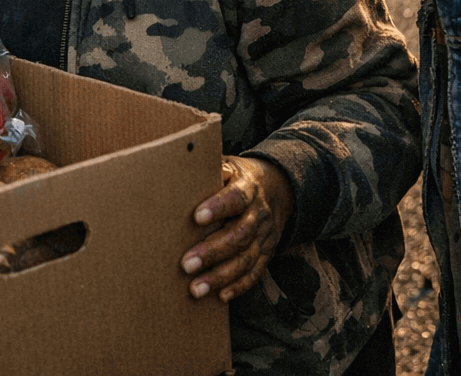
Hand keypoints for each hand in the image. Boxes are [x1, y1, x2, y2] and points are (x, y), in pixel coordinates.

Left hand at [181, 156, 293, 302]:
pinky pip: (255, 272)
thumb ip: (211, 169)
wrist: (279, 188)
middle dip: (212, 252)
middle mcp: (258, 214)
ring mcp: (264, 236)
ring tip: (195, 288)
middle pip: (238, 235)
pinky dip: (239, 286)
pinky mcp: (266, 253)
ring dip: (220, 276)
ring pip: (245, 259)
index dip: (218, 207)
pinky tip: (220, 296)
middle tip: (186, 264)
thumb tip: (181, 166)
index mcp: (248, 188)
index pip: (235, 198)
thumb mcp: (229, 165)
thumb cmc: (239, 177)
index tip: (197, 217)